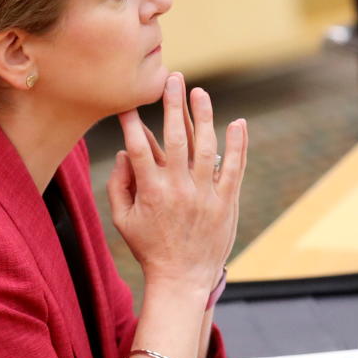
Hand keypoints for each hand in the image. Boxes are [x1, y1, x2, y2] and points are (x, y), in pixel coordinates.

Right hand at [106, 72, 247, 292]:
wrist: (183, 279)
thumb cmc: (150, 248)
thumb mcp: (123, 220)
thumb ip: (118, 186)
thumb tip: (123, 153)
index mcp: (150, 191)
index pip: (139, 148)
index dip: (133, 121)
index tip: (129, 99)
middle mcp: (178, 189)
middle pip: (174, 138)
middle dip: (172, 105)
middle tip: (172, 78)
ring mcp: (204, 194)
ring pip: (205, 147)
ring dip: (203, 116)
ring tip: (200, 92)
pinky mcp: (226, 202)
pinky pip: (233, 168)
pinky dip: (237, 146)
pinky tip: (238, 123)